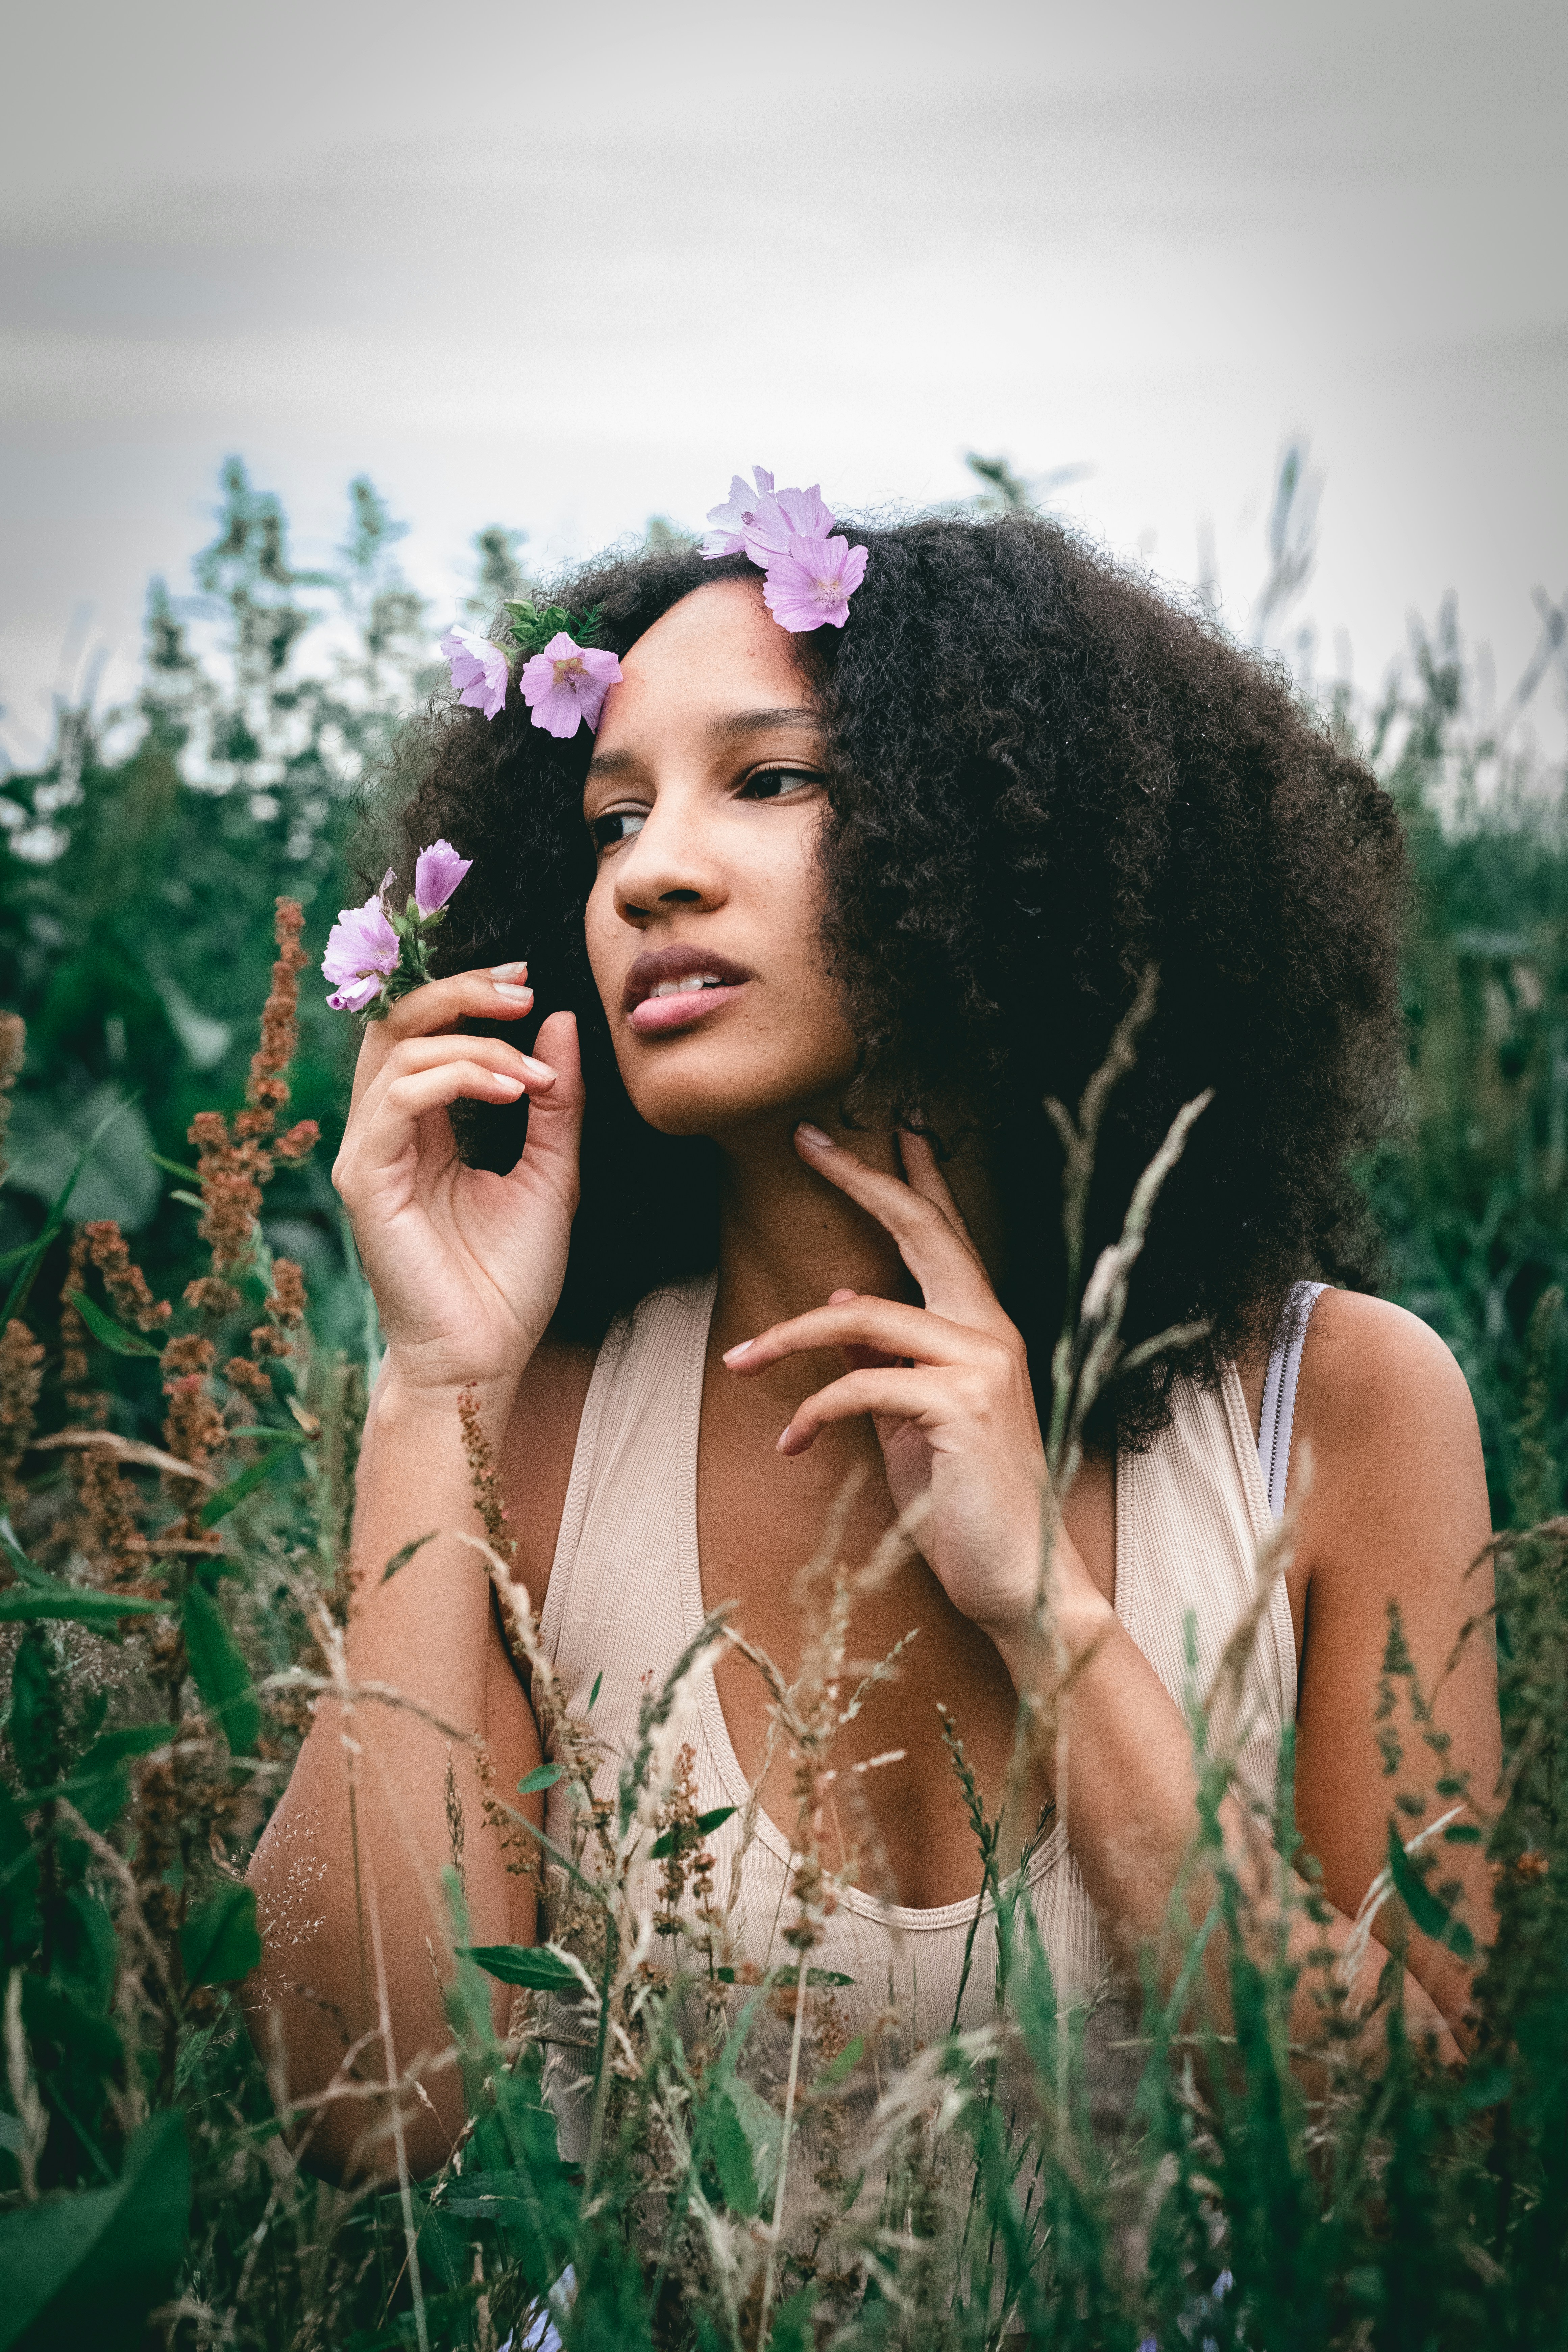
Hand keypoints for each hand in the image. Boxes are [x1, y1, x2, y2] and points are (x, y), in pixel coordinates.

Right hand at [331, 967, 582, 1398]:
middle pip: (396, 1024)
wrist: (488, 1355)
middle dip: (459, 992)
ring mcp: (369, 1156)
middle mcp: (385, 1133)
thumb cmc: (511, 1279)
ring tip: (534, 1074)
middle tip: (521, 989)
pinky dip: (457, 1078)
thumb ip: (556, 1101)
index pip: (423, 1033)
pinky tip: (511, 1090)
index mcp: (422, 1128)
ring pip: (400, 1053)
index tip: (528, 987)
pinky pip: (400, 1100)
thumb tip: (557, 1021)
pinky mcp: (365, 1181)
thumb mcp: (553, 1172)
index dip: (468, 996)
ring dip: (476, 1045)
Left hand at [723, 1126, 1055, 1647]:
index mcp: (983, 1330)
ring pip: (863, 1317)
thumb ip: (884, 1363)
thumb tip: (840, 1307)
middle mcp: (992, 1332)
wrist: (1019, 1580)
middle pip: (921, 1232)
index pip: (945, 1234)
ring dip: (789, 1337)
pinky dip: (815, 1410)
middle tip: (807, 1138)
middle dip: (862, 1180)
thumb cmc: (961, 1505)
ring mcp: (983, 1366)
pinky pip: (862, 1385)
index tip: (881, 1129)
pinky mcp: (961, 1407)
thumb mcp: (911, 1422)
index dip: (910, 1178)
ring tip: (741, 1361)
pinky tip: (793, 1442)